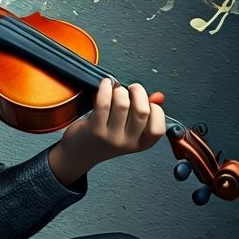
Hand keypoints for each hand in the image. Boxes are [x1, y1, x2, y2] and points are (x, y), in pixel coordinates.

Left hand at [48, 78, 166, 186]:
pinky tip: (105, 85)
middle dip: (138, 92)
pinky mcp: (95, 129)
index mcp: (141, 144)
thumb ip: (146, 114)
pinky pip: (103, 102)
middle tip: (132, 88)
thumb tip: (158, 97)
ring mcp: (111, 137)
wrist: (80, 153)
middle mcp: (128, 143)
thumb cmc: (106, 138)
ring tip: (116, 90)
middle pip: (142, 111)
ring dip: (120, 90)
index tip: (146, 101)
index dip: (155, 109)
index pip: (158, 127)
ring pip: (122, 104)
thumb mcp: (130, 129)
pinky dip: (105, 88)